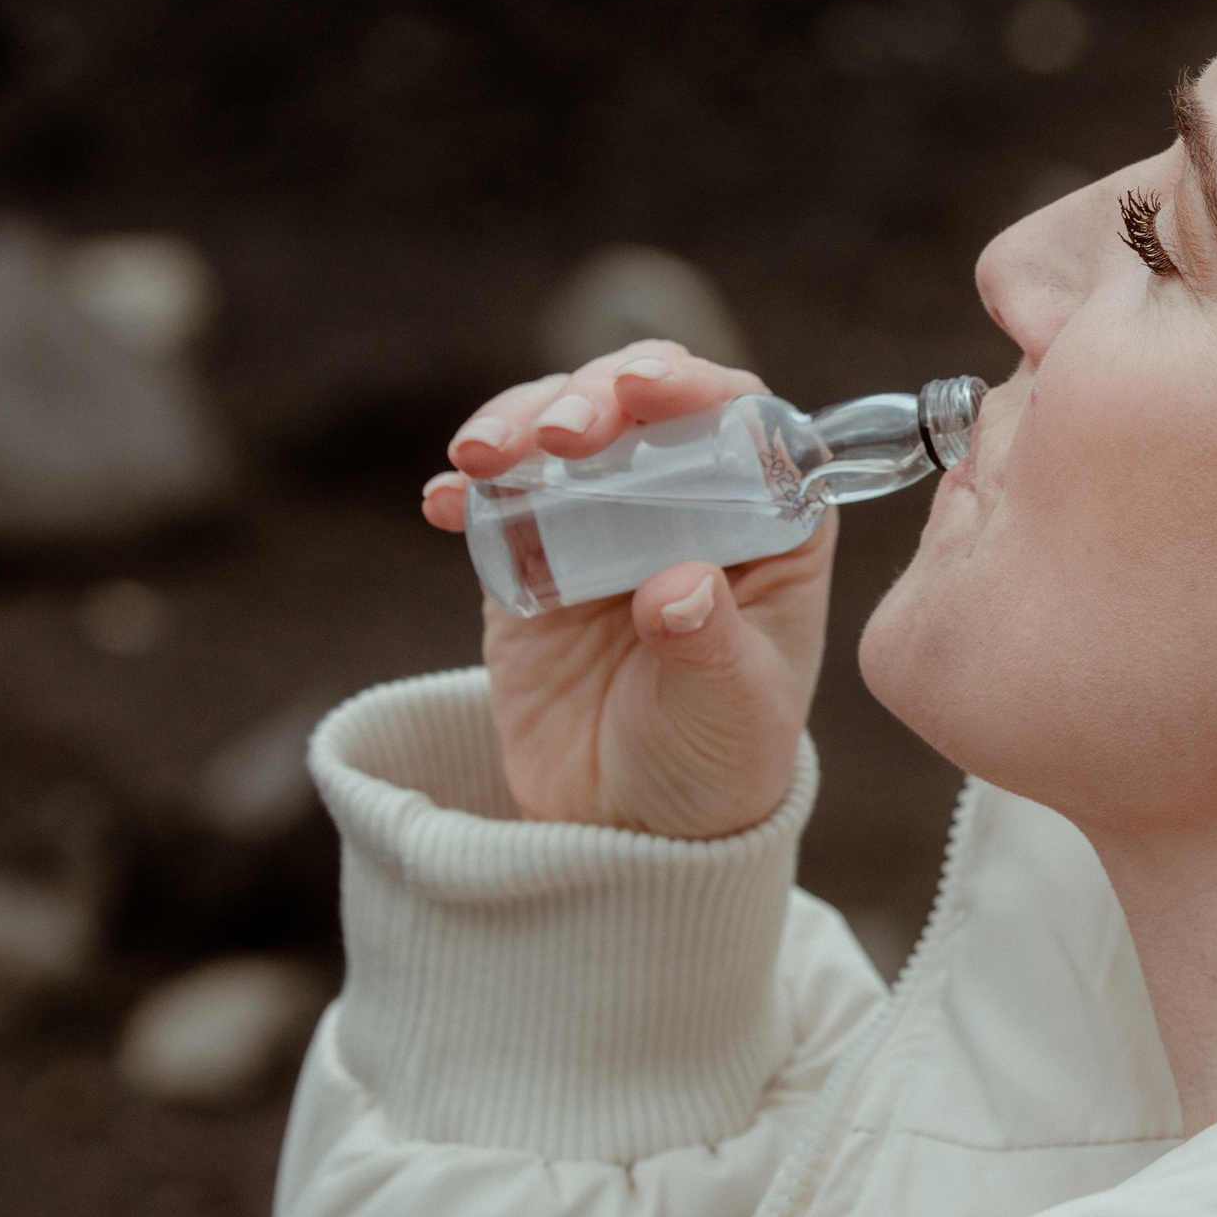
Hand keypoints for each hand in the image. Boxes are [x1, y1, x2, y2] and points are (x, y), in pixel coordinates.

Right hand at [420, 342, 832, 837]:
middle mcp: (693, 501)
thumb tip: (678, 588)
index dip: (697, 388)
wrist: (626, 829)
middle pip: (647, 405)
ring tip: (482, 457)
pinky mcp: (536, 550)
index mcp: (771, 522)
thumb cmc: (715, 763)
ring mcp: (610, 519)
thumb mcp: (731, 712)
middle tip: (560, 435)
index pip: (745, 421)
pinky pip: (501, 494)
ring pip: (568, 429)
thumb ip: (710, 646)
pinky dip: (469, 485)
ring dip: (522, 419)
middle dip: (596, 395)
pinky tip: (444, 500)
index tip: (646, 391)